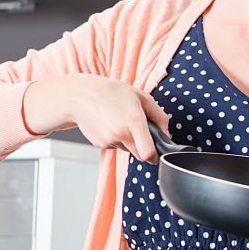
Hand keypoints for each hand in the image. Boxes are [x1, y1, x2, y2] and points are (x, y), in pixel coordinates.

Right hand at [23, 73, 168, 162]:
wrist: (81, 95)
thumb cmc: (113, 93)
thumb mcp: (143, 98)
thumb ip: (160, 117)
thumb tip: (167, 134)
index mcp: (135, 121)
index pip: (147, 153)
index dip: (155, 156)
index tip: (157, 154)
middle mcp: (121, 133)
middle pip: (140, 155)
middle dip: (144, 147)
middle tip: (140, 131)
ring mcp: (109, 140)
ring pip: (127, 149)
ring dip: (129, 141)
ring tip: (121, 121)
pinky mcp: (99, 144)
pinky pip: (115, 146)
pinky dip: (117, 139)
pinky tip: (111, 124)